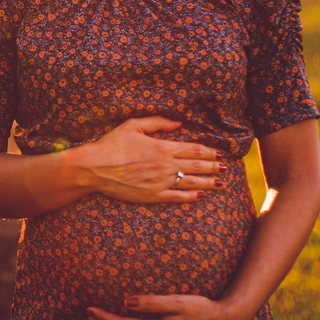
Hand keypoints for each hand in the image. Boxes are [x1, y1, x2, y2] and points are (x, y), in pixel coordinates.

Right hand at [66, 116, 224, 202]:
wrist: (95, 168)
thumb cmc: (112, 144)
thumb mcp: (133, 125)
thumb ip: (157, 122)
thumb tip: (178, 123)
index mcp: (163, 147)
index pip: (192, 149)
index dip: (207, 151)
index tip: (218, 152)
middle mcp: (166, 166)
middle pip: (196, 166)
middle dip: (213, 166)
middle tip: (225, 168)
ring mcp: (161, 182)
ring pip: (191, 183)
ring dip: (208, 183)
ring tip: (220, 183)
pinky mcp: (153, 196)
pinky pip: (177, 197)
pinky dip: (191, 197)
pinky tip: (200, 196)